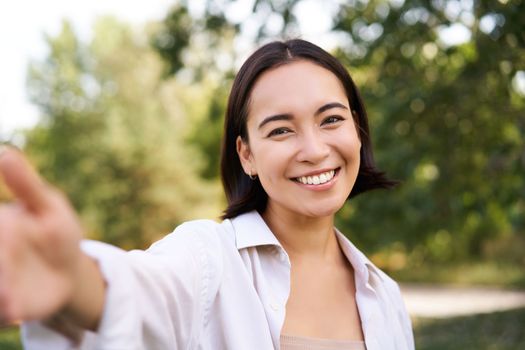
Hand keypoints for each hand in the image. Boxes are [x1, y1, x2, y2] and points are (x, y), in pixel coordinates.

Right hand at [0, 146, 85, 324]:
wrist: (70, 270)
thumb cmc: (57, 231)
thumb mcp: (48, 206)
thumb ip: (26, 185)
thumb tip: (5, 152)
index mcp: (0, 227)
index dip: (0, 230)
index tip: (5, 231)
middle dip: (2, 268)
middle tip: (10, 272)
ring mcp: (1, 281)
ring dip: (1, 296)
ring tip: (11, 304)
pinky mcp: (8, 306)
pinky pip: (2, 310)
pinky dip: (5, 311)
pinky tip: (14, 312)